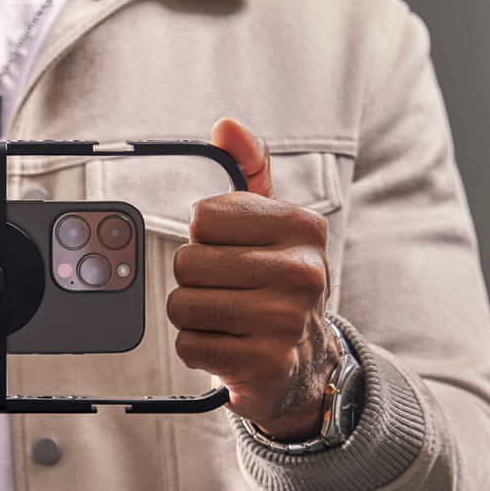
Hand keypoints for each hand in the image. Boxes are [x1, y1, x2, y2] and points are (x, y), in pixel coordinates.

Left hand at [168, 118, 339, 441]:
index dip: (207, 237)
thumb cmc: (278, 284)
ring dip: (194, 316)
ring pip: (183, 304)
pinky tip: (228, 346)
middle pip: (189, 262)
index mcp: (304, 227)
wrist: (306, 363)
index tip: (234, 252)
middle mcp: (303, 272)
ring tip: (227, 319)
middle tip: (229, 292)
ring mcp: (286, 321)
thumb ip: (251, 168)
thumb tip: (227, 126)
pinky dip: (199, 349)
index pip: (204, 217)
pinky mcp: (266, 364)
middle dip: (196, 280)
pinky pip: (190, 345)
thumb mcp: (274, 223)